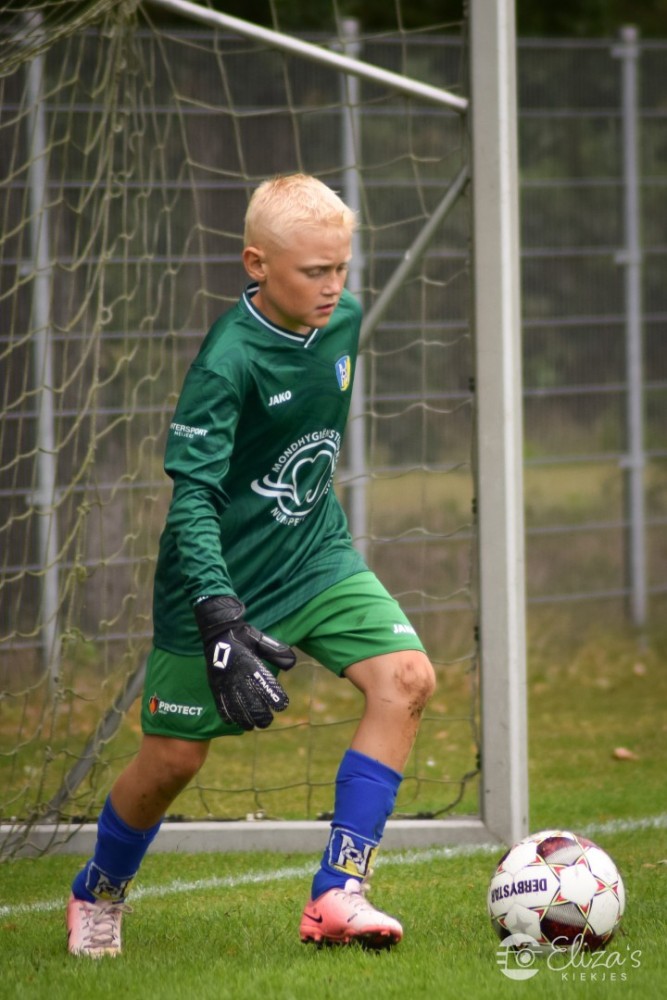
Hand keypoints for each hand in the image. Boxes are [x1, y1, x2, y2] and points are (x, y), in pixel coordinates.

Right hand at [194, 595, 294, 730]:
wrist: (218, 632)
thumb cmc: (243, 636)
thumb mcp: (261, 641)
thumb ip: (276, 652)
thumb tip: (292, 663)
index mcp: (252, 665)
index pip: (267, 687)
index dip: (275, 698)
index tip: (282, 706)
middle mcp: (239, 676)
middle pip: (253, 704)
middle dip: (261, 716)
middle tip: (267, 722)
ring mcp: (226, 683)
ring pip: (237, 709)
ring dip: (245, 720)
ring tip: (252, 726)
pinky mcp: (216, 685)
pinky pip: (221, 705)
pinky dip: (228, 716)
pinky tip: (234, 722)